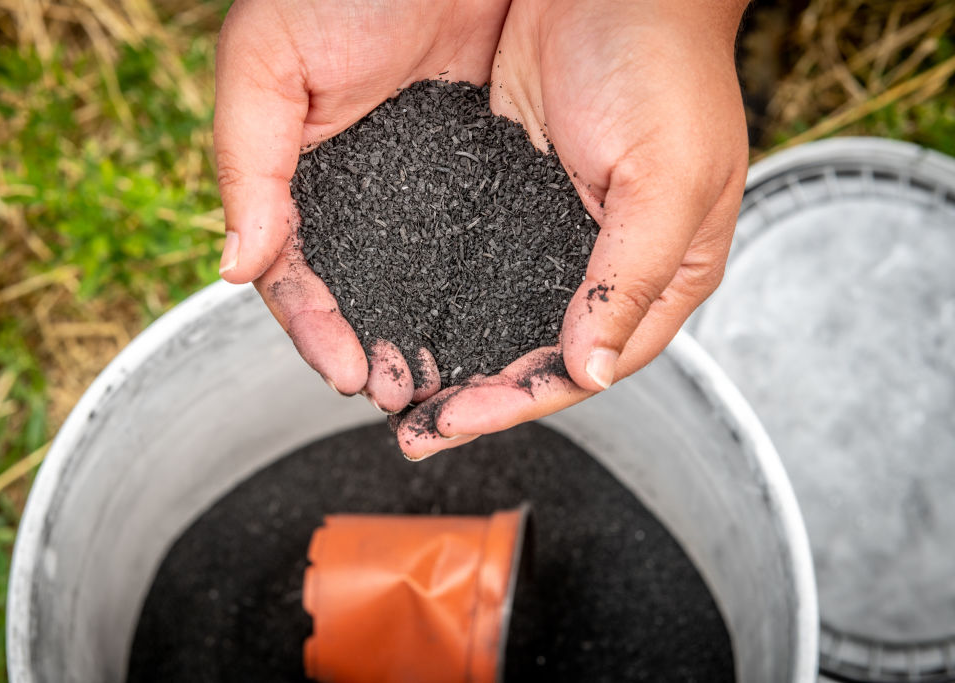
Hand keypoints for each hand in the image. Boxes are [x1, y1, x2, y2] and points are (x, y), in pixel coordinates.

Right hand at [214, 0, 509, 410]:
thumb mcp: (266, 63)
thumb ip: (246, 165)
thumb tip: (234, 267)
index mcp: (293, 178)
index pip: (292, 275)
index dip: (313, 328)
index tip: (344, 370)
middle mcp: (353, 193)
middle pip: (354, 293)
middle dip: (371, 349)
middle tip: (397, 393)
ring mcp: (412, 189)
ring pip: (410, 283)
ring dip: (421, 337)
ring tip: (440, 382)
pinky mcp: (470, 174)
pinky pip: (469, 248)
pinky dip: (470, 294)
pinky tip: (484, 326)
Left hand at [396, 0, 749, 457]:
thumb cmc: (660, 65)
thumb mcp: (665, 180)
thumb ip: (627, 280)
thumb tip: (591, 371)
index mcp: (664, 273)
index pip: (590, 364)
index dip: (522, 400)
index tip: (455, 422)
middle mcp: (608, 264)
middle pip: (541, 355)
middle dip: (479, 396)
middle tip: (414, 427)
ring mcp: (558, 233)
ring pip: (503, 319)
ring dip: (456, 359)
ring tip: (400, 392)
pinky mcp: (513, 198)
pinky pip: (477, 268)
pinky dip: (443, 302)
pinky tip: (405, 322)